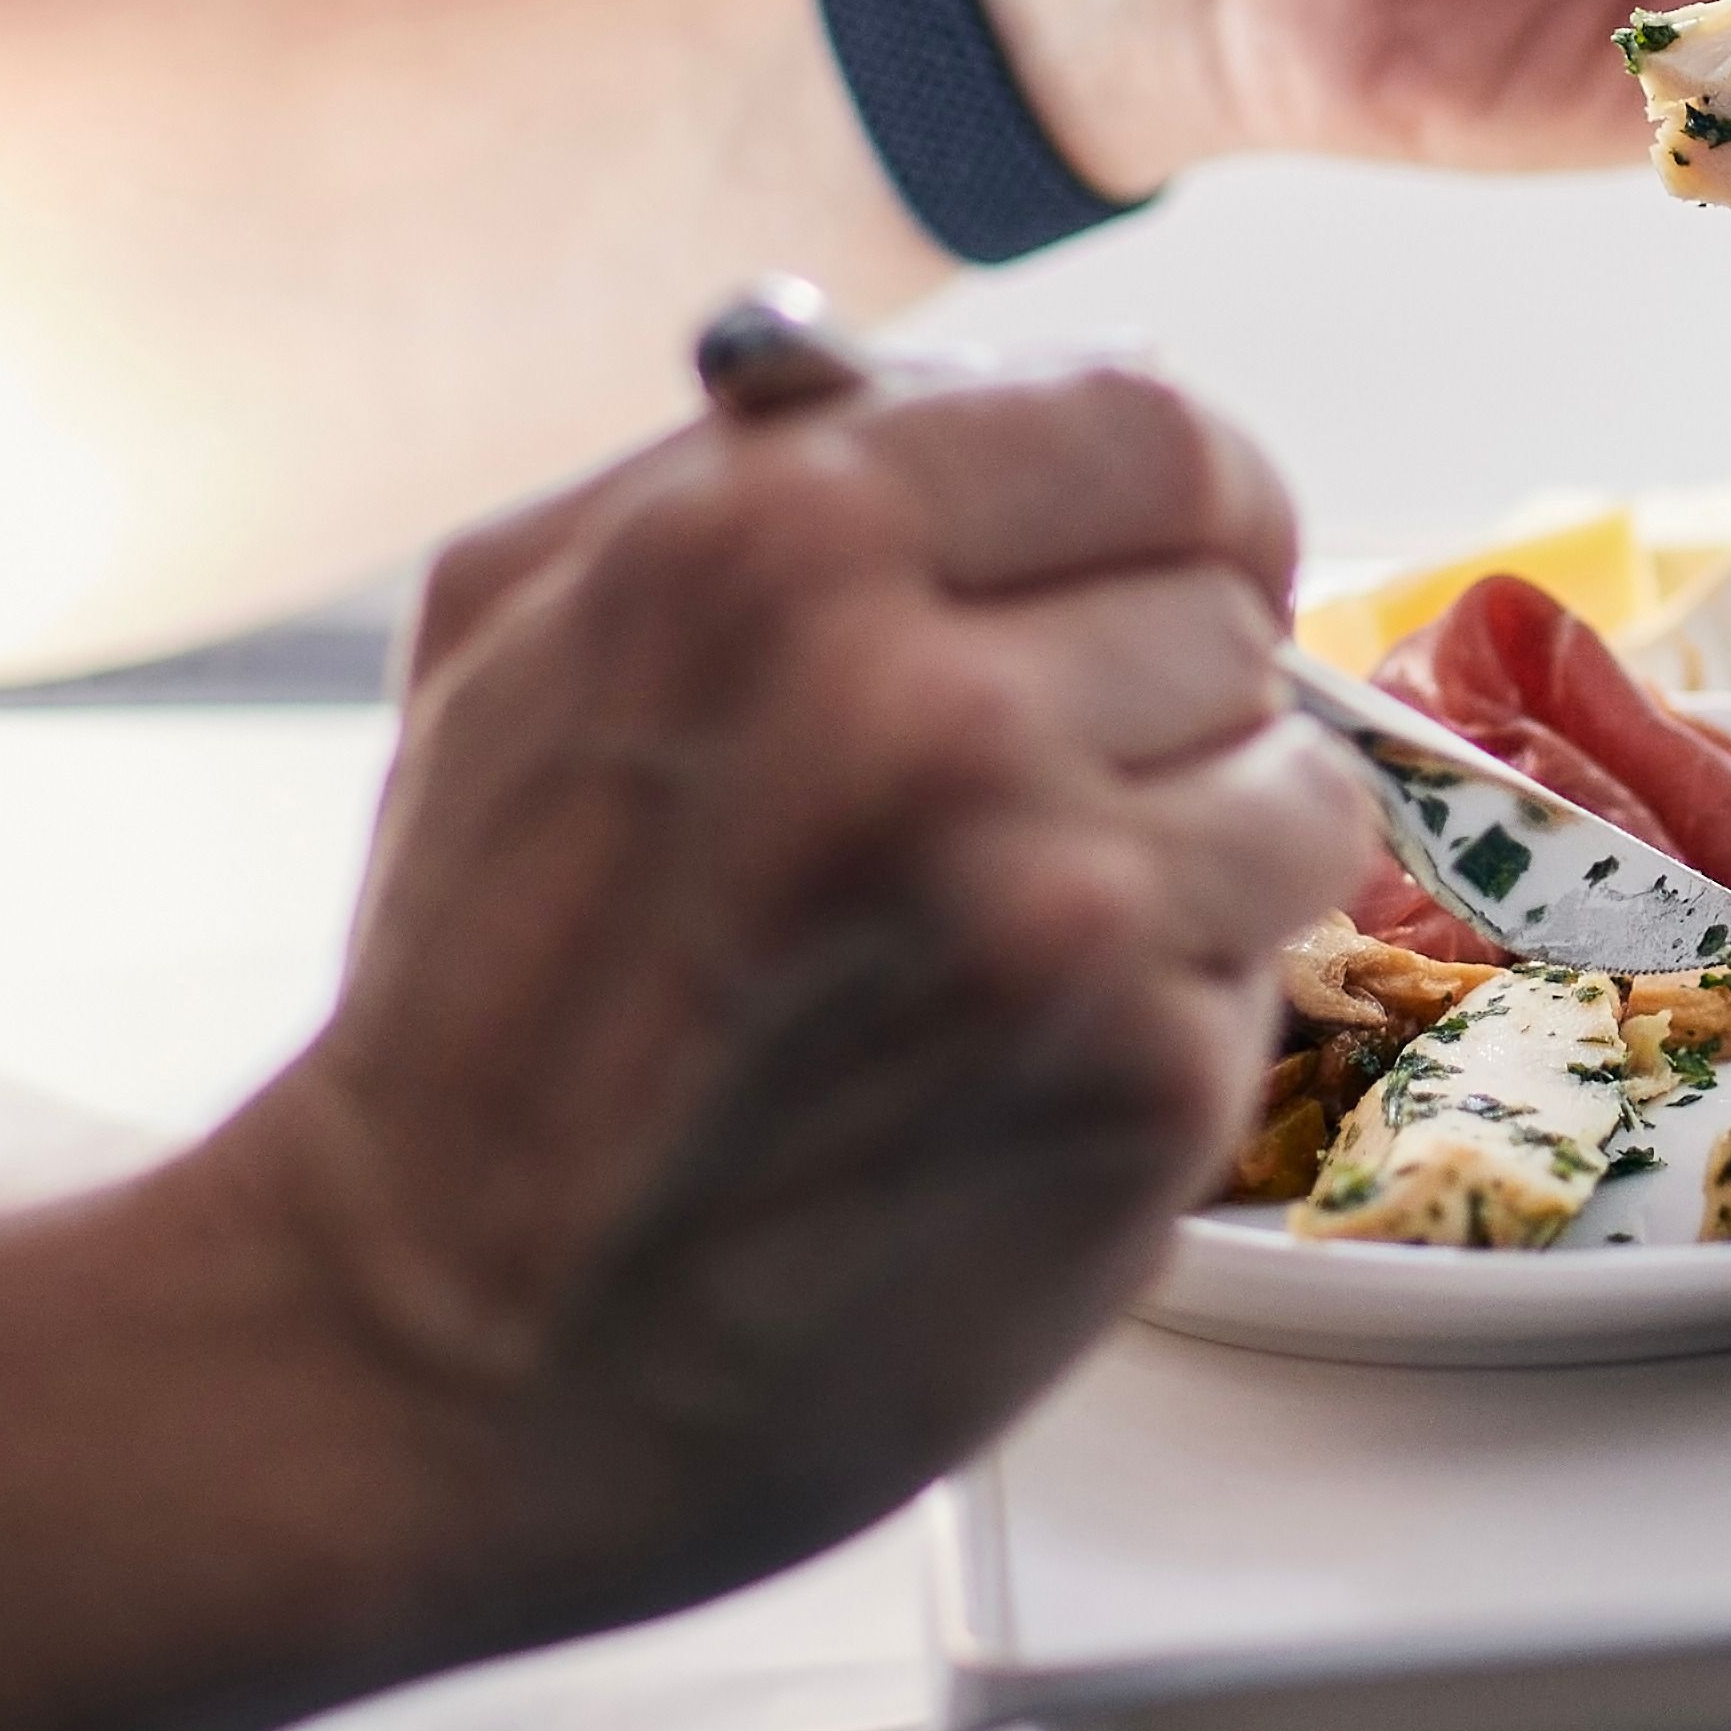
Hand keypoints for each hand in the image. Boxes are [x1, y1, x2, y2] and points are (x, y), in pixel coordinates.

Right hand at [194, 362, 1360, 1645]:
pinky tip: (1008, 1068)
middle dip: (1151, 695)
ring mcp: (1050, 899)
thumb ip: (742, 466)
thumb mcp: (513, 631)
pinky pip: (1267, 975)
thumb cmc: (479, 993)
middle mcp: (930, 701)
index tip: (1157, 568)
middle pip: (1233, 606)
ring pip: (1292, 787)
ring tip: (1012, 945)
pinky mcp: (1137, 1081)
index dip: (1174, 507)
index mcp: (779, 538)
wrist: (438, 1345)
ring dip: (1191, 858)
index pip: (1156, 430)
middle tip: (1021, 804)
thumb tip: (985, 384)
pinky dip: (1168, 1015)